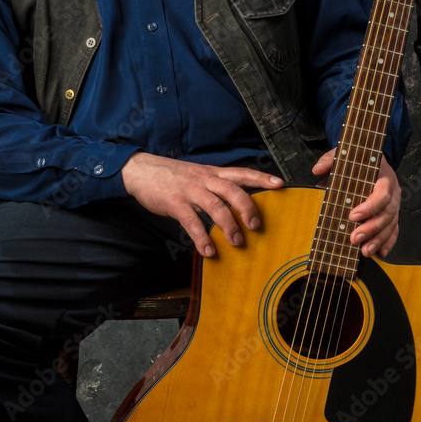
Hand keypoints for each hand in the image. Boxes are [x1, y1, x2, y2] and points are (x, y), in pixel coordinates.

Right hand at [121, 152, 283, 258]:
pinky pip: (192, 221)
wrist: (140, 170)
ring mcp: (189, 190)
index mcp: (212, 172)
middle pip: (233, 190)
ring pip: (215, 206)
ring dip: (228, 226)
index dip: (261, 177)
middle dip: (248, 208)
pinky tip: (208, 251)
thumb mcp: (196, 174)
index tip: (280, 184)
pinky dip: (201, 237)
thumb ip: (214, 185)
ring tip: (237, 243)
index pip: (241, 173)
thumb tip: (233, 202)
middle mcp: (204, 179)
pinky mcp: (174, 202)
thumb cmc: (171, 176)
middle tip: (256, 226)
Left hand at [311, 150, 400, 257]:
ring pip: (391, 225)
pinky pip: (394, 230)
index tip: (353, 216)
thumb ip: (330, 160)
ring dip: (378, 239)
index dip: (370, 207)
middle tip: (354, 239)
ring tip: (364, 251)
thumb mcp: (344, 155)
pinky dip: (388, 242)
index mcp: (384, 177)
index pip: (382, 193)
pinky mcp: (393, 215)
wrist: (374, 160)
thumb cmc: (359, 161)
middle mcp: (393, 192)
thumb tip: (317, 170)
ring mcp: (394, 205)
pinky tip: (380, 253)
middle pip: (387, 214)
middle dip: (371, 229)